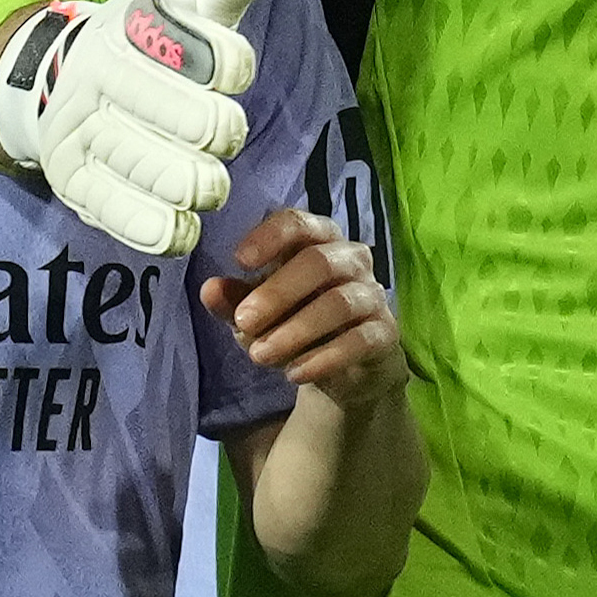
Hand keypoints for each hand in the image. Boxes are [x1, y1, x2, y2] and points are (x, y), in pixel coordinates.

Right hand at [0, 0, 307, 254]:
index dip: (230, 65)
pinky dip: (173, 227)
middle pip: (207, 126)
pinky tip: (180, 214)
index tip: (228, 69)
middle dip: (223, 131)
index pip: (216, 55)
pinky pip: (143, 225)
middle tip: (217, 129)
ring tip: (200, 173)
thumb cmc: (149, 40)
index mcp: (134, 29)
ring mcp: (85, 139)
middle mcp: (103, 83)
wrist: (56, 84)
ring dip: (205, 183)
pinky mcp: (76, 190)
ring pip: (182, 180)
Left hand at [206, 205, 404, 407]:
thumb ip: (233, 302)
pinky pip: (361, 339)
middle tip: (244, 321)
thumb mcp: (256, 313)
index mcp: (315, 242)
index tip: (239, 261)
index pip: (299, 223)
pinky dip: (325, 358)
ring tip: (260, 356)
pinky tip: (295, 373)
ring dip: (297, 330)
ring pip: (340, 302)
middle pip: (320, 262)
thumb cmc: (293, 322)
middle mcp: (350, 260)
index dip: (271, 237)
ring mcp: (372, 295)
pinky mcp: (386, 332)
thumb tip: (210, 289)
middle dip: (278, 292)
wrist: (342, 367)